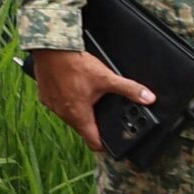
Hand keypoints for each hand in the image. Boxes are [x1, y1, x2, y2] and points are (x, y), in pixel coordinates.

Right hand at [30, 48, 154, 153]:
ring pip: (69, 115)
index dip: (105, 144)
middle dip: (93, 122)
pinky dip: (65, 100)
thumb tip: (148, 98)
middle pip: (82, 128)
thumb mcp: (107, 78)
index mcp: (79, 114)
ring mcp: (52, 105)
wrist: (51, 49)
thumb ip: (129, 89)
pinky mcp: (44, 95)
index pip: (93, 142)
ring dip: (78, 110)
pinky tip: (71, 87)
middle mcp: (63, 114)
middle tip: (101, 109)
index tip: (111, 142)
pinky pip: (57, 104)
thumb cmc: (75, 64)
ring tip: (87, 95)